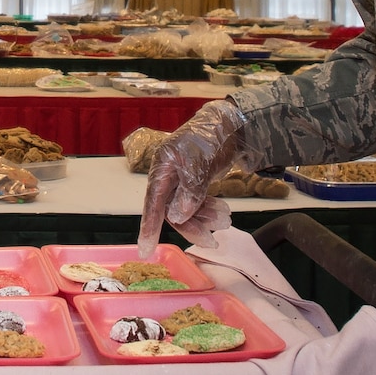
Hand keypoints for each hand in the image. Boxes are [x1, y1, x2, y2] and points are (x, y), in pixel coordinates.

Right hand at [136, 101, 247, 255]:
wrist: (230, 124)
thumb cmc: (210, 136)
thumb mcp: (199, 161)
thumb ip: (189, 190)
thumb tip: (178, 217)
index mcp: (161, 168)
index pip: (152, 203)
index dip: (148, 228)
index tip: (145, 250)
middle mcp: (167, 175)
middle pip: (171, 210)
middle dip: (192, 225)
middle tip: (212, 240)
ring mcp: (180, 179)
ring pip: (185, 209)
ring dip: (204, 218)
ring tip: (225, 221)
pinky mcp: (193, 181)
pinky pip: (196, 202)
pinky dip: (208, 210)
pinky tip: (223, 212)